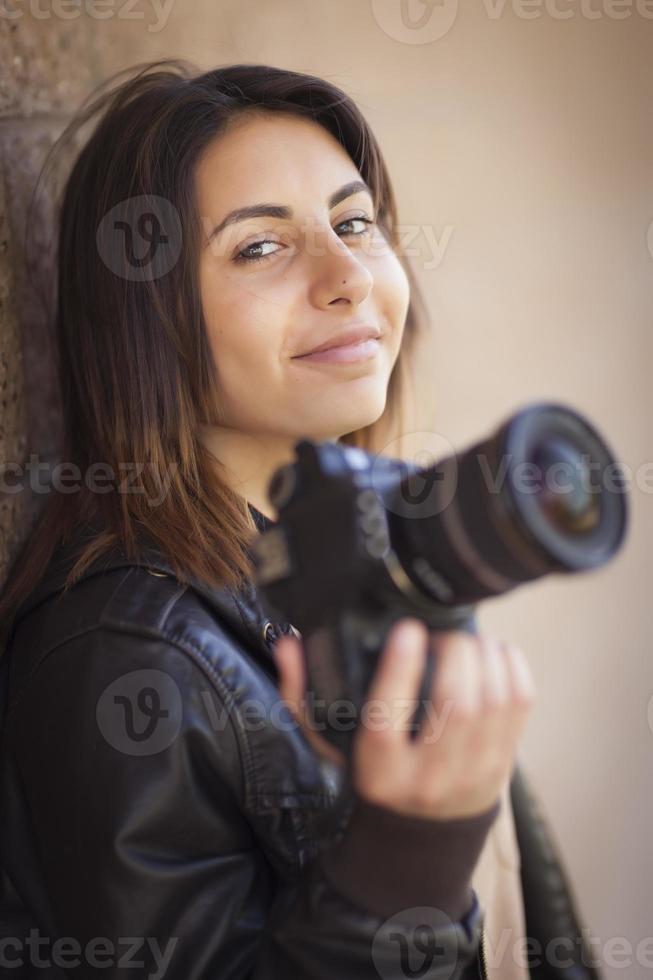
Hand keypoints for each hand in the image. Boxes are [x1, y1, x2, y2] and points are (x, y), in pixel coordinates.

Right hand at [273, 616, 535, 819]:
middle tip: (442, 633)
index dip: (400, 667)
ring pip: (494, 700)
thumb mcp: (326, 742)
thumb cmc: (370, 773)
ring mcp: (472, 772)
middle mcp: (429, 775)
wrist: (418, 835)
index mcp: (379, 770)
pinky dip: (512, 667)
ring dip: (486, 655)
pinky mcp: (504, 763)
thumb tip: (289, 643)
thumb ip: (300, 691)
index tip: (406, 629)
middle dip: (455, 651)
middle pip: (456, 704)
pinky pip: (520, 704)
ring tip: (468, 640)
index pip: (386, 717)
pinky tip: (494, 652)